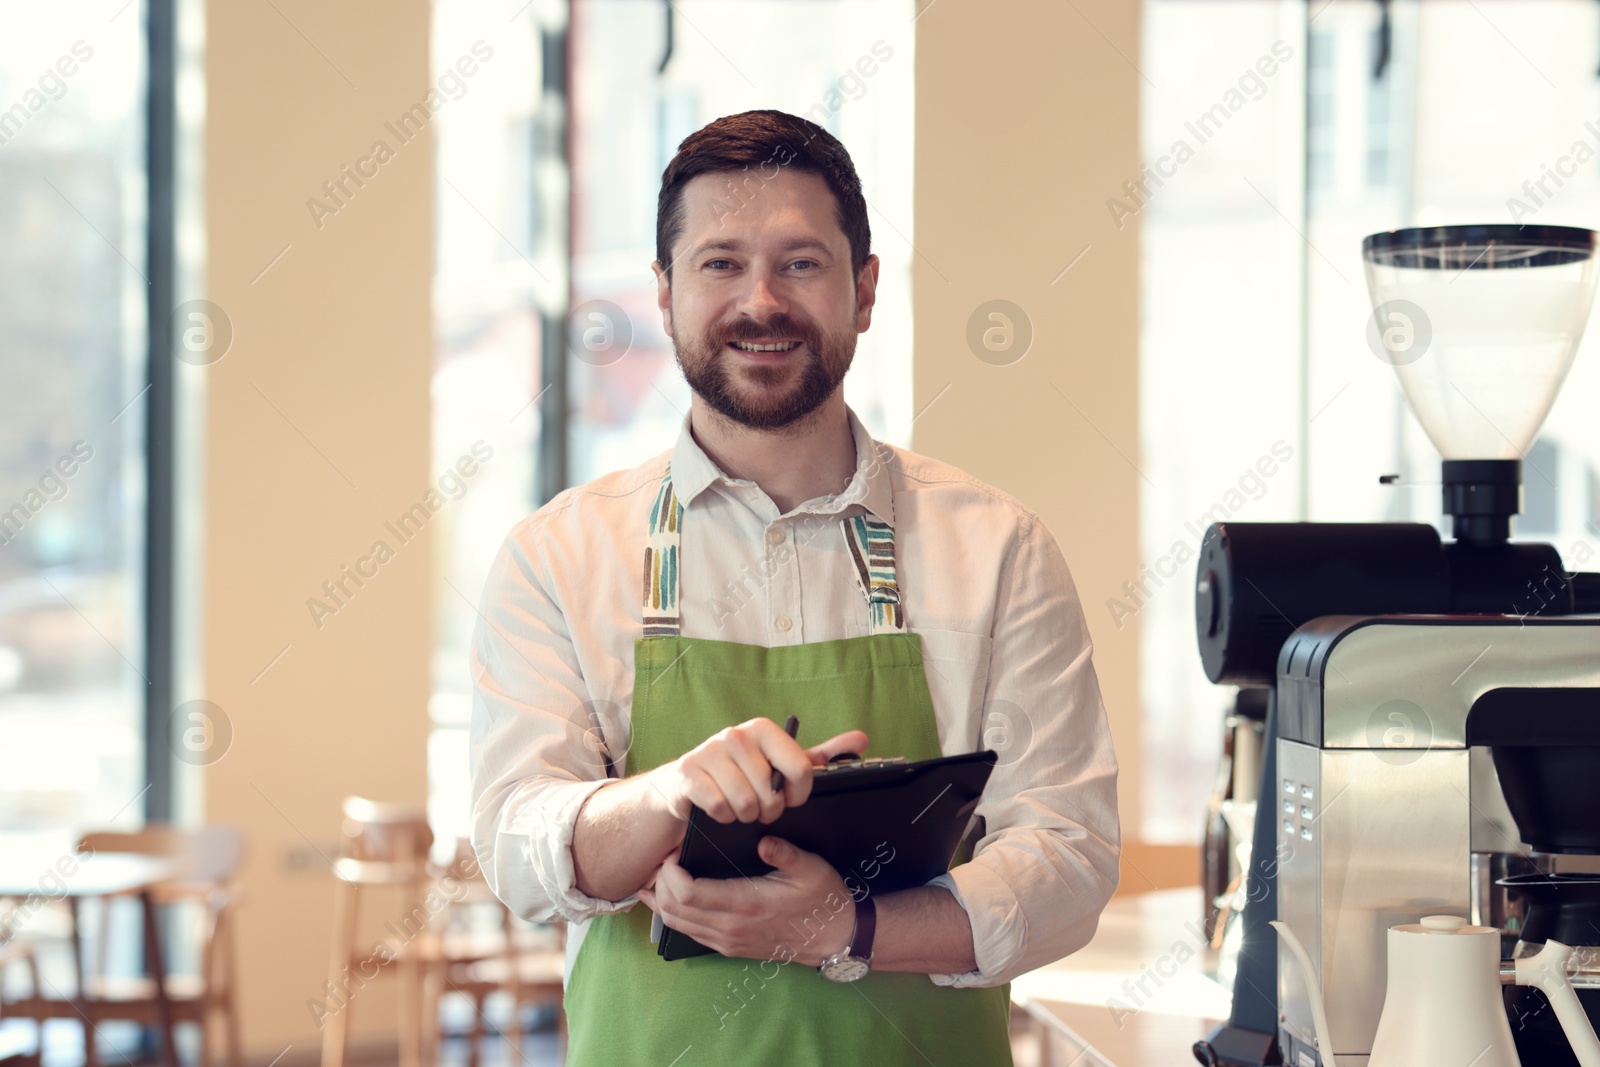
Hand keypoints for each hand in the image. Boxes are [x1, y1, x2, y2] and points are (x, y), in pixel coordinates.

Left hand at [639, 837, 856, 965]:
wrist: (835, 938)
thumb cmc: (823, 900)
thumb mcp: (811, 869)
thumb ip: (785, 853)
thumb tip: (764, 840)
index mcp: (745, 905)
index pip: (687, 894)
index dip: (670, 873)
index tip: (674, 852)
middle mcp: (730, 928)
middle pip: (672, 910)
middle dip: (659, 883)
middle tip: (663, 859)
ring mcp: (727, 942)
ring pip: (676, 926)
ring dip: (660, 901)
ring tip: (657, 876)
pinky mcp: (729, 948)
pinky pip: (688, 933)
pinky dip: (671, 916)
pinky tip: (665, 901)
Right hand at [650, 719, 867, 826]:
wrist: (686, 784)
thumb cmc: (740, 775)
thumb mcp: (779, 765)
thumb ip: (820, 756)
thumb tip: (862, 739)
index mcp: (764, 729)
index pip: (801, 767)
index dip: (798, 793)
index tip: (790, 799)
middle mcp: (736, 734)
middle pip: (771, 791)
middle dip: (769, 810)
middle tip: (760, 808)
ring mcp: (709, 750)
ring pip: (745, 801)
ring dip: (745, 815)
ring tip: (740, 810)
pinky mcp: (688, 771)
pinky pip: (720, 806)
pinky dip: (722, 817)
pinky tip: (719, 811)